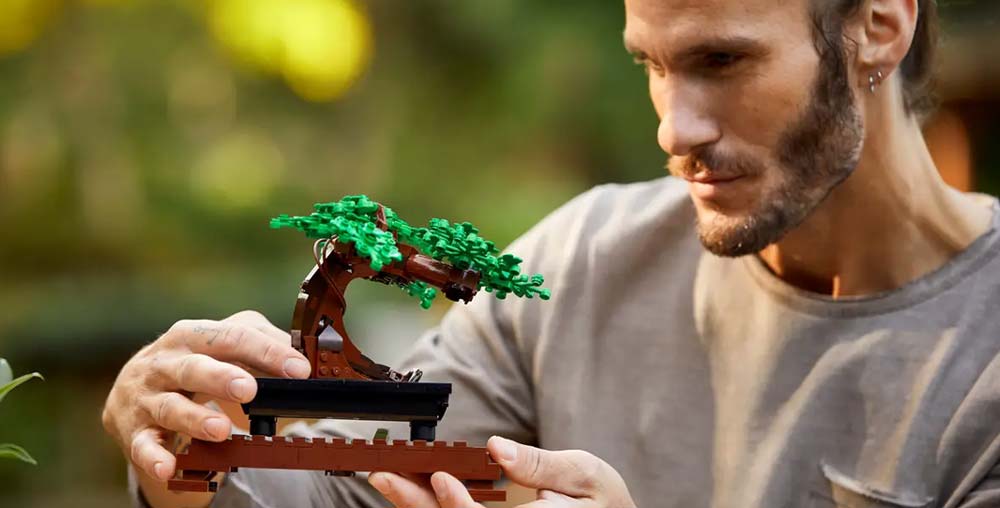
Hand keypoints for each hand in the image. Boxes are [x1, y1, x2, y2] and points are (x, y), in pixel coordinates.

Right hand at [101, 310, 310, 481]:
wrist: (132, 391)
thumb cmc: (190, 362)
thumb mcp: (222, 344)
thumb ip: (262, 343)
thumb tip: (304, 354)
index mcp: (192, 335)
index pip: (232, 336)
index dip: (267, 352)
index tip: (299, 369)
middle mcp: (165, 363)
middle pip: (193, 367)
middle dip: (220, 377)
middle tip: (249, 390)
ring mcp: (147, 398)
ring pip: (170, 407)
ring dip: (195, 419)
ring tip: (222, 430)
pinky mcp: (134, 431)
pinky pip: (142, 446)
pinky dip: (154, 457)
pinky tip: (168, 467)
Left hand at [369, 436, 636, 507]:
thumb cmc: (603, 501)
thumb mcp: (585, 474)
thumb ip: (541, 464)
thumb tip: (497, 448)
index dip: (458, 507)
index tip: (440, 477)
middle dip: (417, 505)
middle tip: (384, 476)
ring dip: (417, 507)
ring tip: (387, 480)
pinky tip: (412, 491)